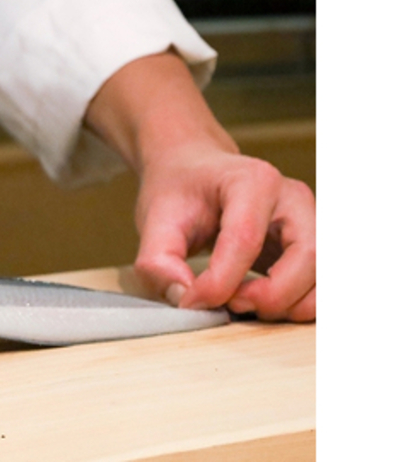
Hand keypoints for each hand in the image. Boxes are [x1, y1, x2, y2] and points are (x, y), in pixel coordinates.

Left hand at [133, 142, 315, 320]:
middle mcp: (293, 197)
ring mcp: (311, 220)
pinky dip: (298, 305)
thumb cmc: (179, 193)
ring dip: (290, 305)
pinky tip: (260, 302)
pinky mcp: (315, 245)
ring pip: (325, 276)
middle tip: (229, 305)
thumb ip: (158, 262)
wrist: (195, 174)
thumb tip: (185, 299)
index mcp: (252, 181)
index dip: (221, 281)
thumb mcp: (153, 220)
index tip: (192, 301)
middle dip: (270, 296)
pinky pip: (323, 285)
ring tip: (243, 303)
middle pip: (308, 256)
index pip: (247, 238)